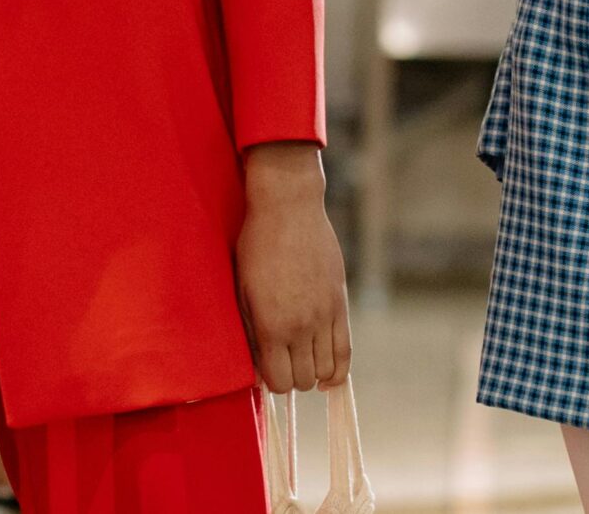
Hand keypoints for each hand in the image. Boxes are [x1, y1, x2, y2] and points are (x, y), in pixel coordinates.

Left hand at [236, 143, 351, 392]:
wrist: (288, 207)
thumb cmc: (256, 246)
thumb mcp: (242, 290)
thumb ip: (251, 332)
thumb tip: (257, 368)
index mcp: (272, 325)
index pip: (278, 381)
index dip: (272, 381)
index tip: (266, 369)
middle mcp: (301, 325)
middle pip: (302, 379)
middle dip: (291, 377)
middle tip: (283, 362)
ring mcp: (325, 314)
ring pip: (326, 369)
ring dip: (313, 373)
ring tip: (303, 362)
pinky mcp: (340, 302)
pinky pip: (345, 350)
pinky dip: (339, 369)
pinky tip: (330, 375)